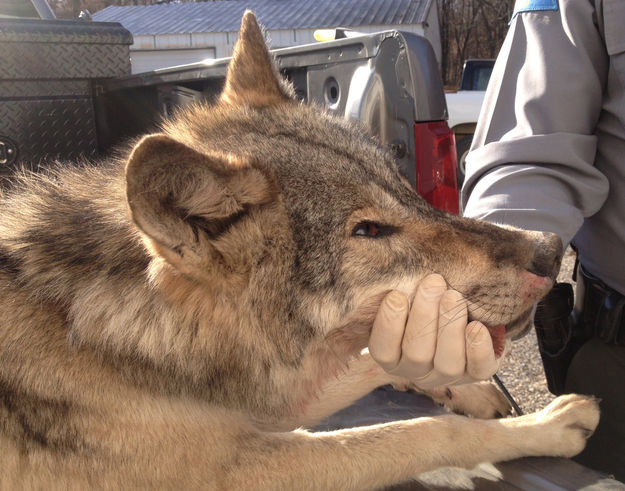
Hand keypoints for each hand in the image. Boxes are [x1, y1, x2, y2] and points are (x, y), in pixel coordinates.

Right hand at [368, 274, 501, 388]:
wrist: (466, 314)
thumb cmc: (428, 302)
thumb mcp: (410, 299)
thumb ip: (402, 294)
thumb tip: (393, 276)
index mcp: (393, 356)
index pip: (383, 351)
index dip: (389, 325)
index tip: (396, 295)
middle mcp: (417, 371)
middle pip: (416, 354)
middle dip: (424, 316)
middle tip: (433, 283)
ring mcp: (447, 376)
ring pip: (447, 364)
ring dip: (450, 327)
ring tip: (453, 296)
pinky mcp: (476, 374)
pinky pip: (478, 369)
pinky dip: (478, 348)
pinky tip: (477, 326)